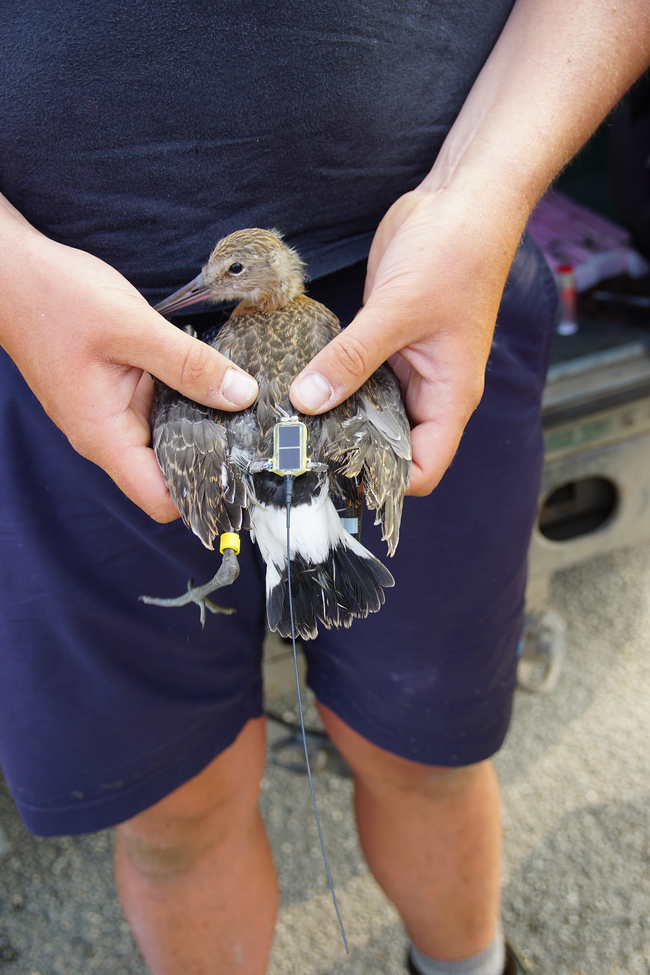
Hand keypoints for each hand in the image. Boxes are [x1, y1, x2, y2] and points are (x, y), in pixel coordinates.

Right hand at [0, 203, 257, 520]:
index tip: (243, 474)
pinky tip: (214, 380)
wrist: (13, 273)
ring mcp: (112, 414)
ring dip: (203, 426)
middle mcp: (109, 435)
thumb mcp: (131, 327)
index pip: (159, 499)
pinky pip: (161, 409)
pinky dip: (187, 400)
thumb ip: (188, 363)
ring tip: (244, 409)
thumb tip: (241, 395)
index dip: (202, 495)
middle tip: (257, 436)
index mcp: (106, 436)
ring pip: (169, 438)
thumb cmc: (56, 299)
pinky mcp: (118, 392)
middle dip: (212, 458)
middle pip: (170, 473)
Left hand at [290, 185, 521, 494]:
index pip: (423, 467)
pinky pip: (356, 377)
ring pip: (369, 412)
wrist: (461, 200)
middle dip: (351, 455)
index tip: (337, 482)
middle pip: (391, 445)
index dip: (387, 484)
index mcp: (449, 395)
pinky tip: (299, 388)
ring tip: (291, 430)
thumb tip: (307, 401)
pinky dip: (331, 384)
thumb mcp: (398, 311)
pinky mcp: (383, 342)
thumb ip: (351, 359)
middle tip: (299, 457)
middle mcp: (429, 389)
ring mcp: (405, 366)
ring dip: (336, 418)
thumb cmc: (455, 254)